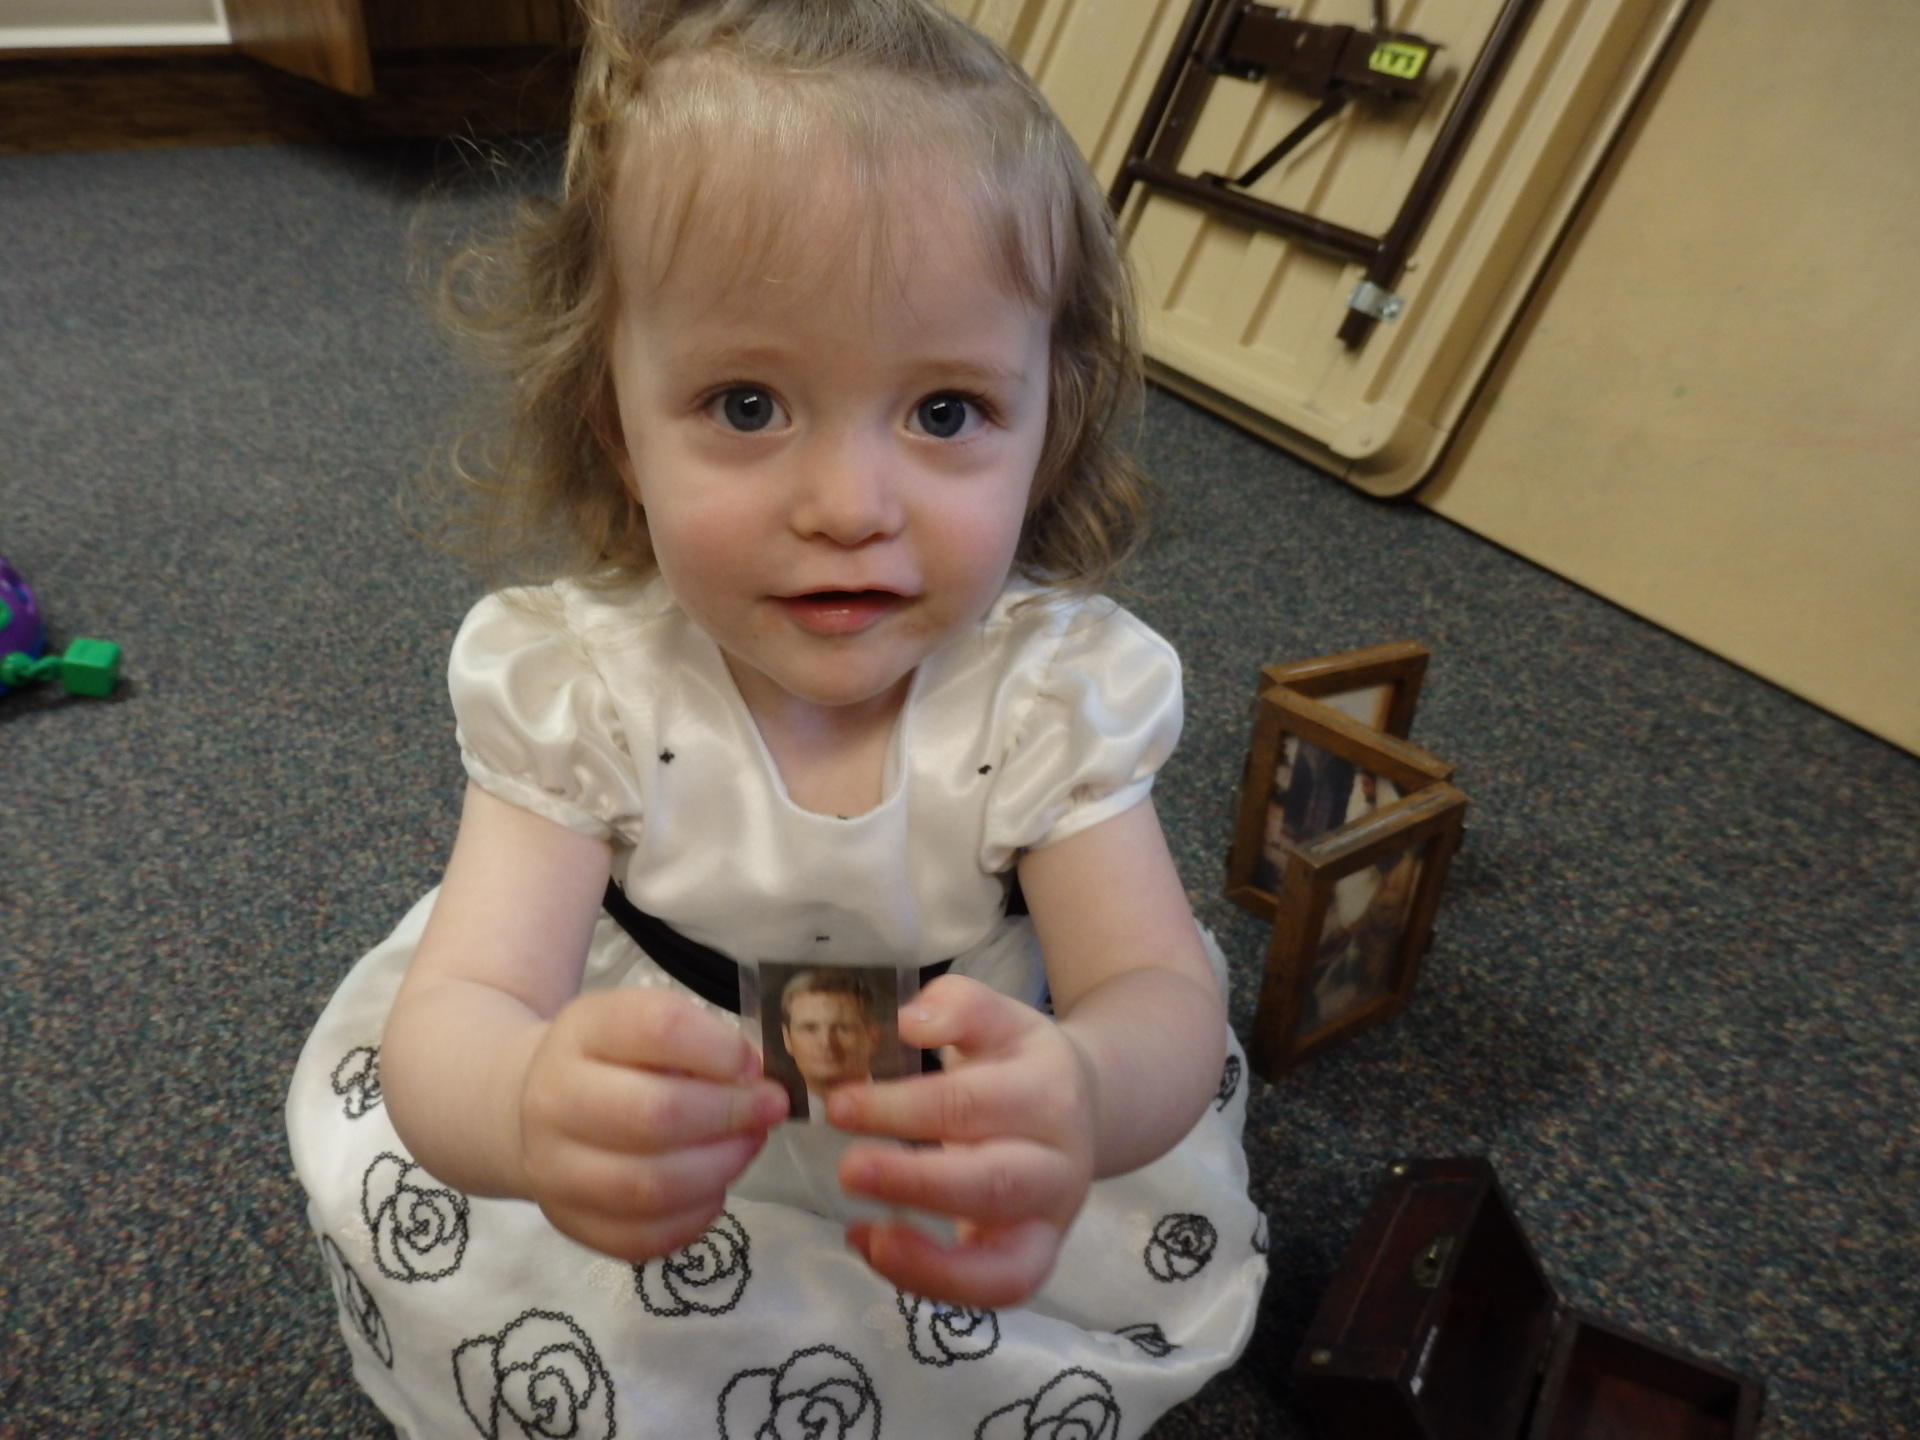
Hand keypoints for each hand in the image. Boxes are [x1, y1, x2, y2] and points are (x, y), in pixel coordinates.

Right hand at [517, 987, 791, 1261]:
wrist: (535, 1104)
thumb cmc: (612, 1059)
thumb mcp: (643, 1025)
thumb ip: (701, 1042)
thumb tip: (758, 1080)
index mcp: (583, 1031)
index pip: (657, 1028)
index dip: (719, 1049)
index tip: (753, 1063)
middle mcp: (555, 1099)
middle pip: (654, 1115)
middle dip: (730, 1114)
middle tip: (769, 1109)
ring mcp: (555, 1169)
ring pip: (648, 1186)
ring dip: (719, 1168)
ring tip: (747, 1145)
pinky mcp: (568, 1221)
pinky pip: (641, 1238)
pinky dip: (693, 1217)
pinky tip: (714, 1189)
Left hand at [826, 974, 1097, 1308]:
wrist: (1085, 1105)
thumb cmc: (1018, 1061)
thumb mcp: (996, 1017)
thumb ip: (955, 1007)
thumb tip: (909, 1021)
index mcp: (1046, 1091)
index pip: (971, 1102)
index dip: (903, 1107)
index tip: (838, 1103)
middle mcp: (1058, 1164)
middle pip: (994, 1183)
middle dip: (915, 1182)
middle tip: (848, 1169)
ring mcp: (1051, 1221)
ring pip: (1008, 1263)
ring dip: (931, 1259)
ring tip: (866, 1237)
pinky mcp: (1035, 1259)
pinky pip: (993, 1290)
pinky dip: (933, 1282)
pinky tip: (872, 1245)